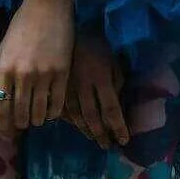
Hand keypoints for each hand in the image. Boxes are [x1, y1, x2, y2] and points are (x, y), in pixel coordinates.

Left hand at [0, 0, 73, 140]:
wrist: (47, 7)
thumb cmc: (22, 26)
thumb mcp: (3, 50)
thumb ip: (0, 74)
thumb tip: (0, 99)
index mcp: (3, 69)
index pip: (0, 109)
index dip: (3, 127)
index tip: (6, 137)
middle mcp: (22, 75)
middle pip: (19, 115)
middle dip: (20, 126)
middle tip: (23, 127)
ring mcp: (43, 75)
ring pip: (38, 113)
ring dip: (36, 121)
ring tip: (36, 119)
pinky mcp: (62, 73)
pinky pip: (56, 104)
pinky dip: (52, 113)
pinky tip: (50, 112)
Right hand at [64, 33, 128, 149]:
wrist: (72, 31)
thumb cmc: (98, 47)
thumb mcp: (113, 62)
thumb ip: (117, 84)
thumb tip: (119, 109)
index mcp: (100, 77)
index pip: (111, 108)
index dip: (117, 126)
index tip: (124, 140)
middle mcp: (83, 85)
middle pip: (92, 116)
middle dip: (101, 134)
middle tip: (108, 146)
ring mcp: (67, 87)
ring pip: (75, 116)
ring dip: (86, 130)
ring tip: (94, 138)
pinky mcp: (56, 86)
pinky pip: (62, 109)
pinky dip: (70, 121)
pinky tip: (76, 126)